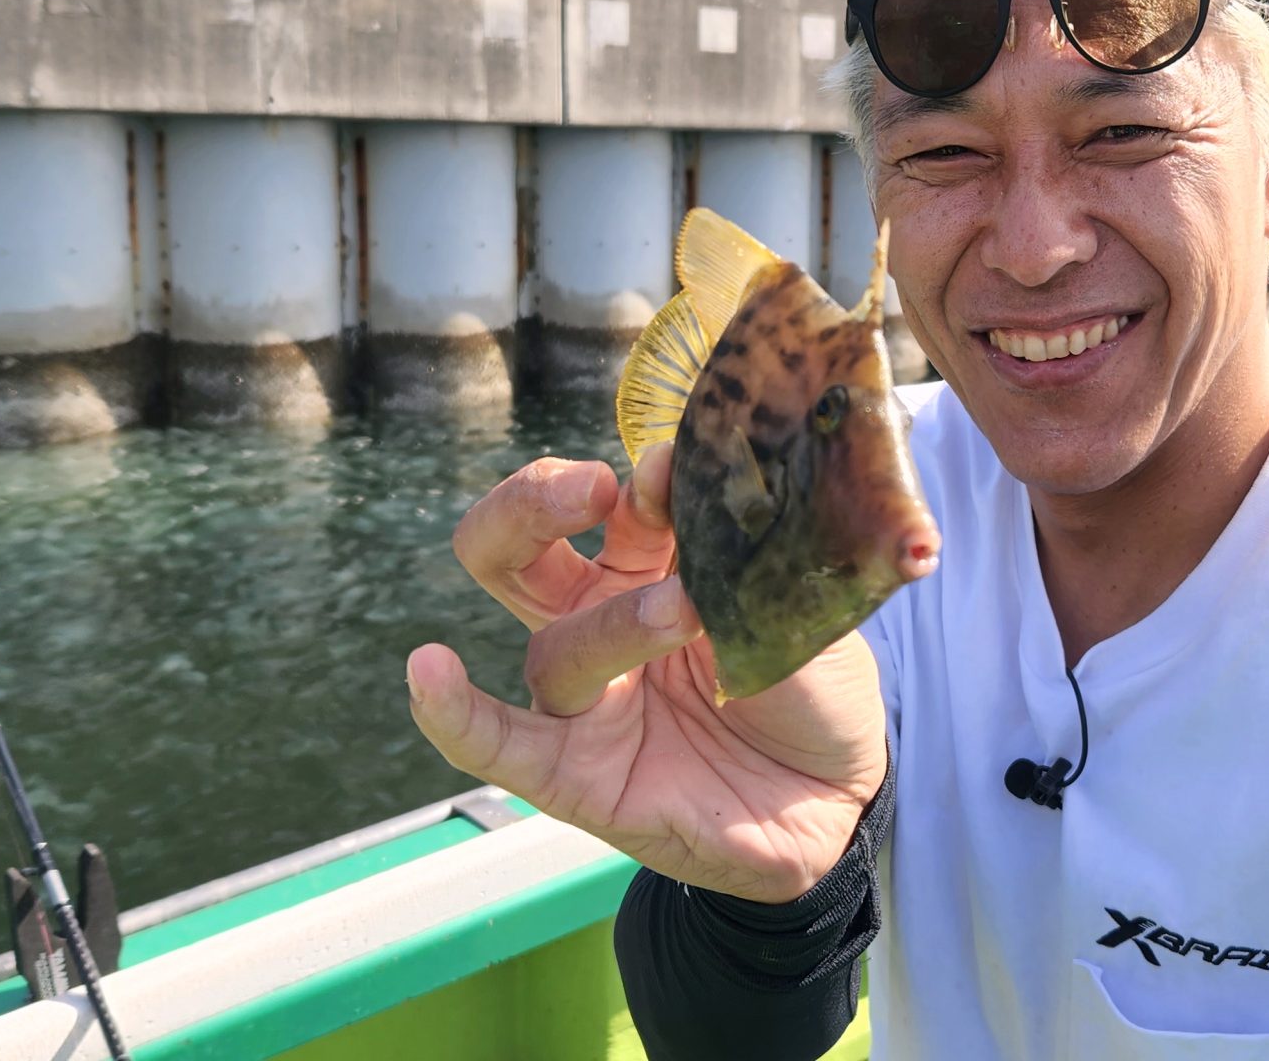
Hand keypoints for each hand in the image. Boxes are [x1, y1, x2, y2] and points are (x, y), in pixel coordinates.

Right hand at [407, 445, 888, 902]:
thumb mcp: (795, 605)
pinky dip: (457, 713)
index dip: (638, 481)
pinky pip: (499, 745)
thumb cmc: (812, 689)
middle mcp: (599, 622)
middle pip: (515, 551)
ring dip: (616, 626)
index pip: (609, 505)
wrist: (840, 801)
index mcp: (649, 568)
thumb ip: (748, 550)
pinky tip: (428, 674)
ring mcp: (586, 701)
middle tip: (592, 490)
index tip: (675, 468)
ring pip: (556, 649)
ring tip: (688, 612)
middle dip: (533, 504)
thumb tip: (699, 473)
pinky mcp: (577, 777)